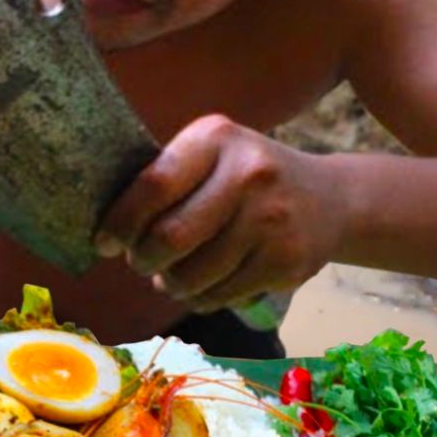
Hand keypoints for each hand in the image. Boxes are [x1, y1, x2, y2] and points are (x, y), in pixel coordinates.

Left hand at [95, 115, 342, 313]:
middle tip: (141, 262)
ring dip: (171, 284)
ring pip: (192, 276)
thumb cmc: (250, 178)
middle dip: (143, 260)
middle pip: (169, 238)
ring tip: (174, 276)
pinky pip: (220, 296)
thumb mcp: (214, 157)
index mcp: (217, 138)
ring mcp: (271, 220)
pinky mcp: (286, 261)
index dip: (120, 222)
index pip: (153, 185)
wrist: (332, 200)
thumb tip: (108, 231)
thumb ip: (166, 181)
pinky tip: (206, 283)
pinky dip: (200, 298)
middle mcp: (248, 174)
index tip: (105, 242)